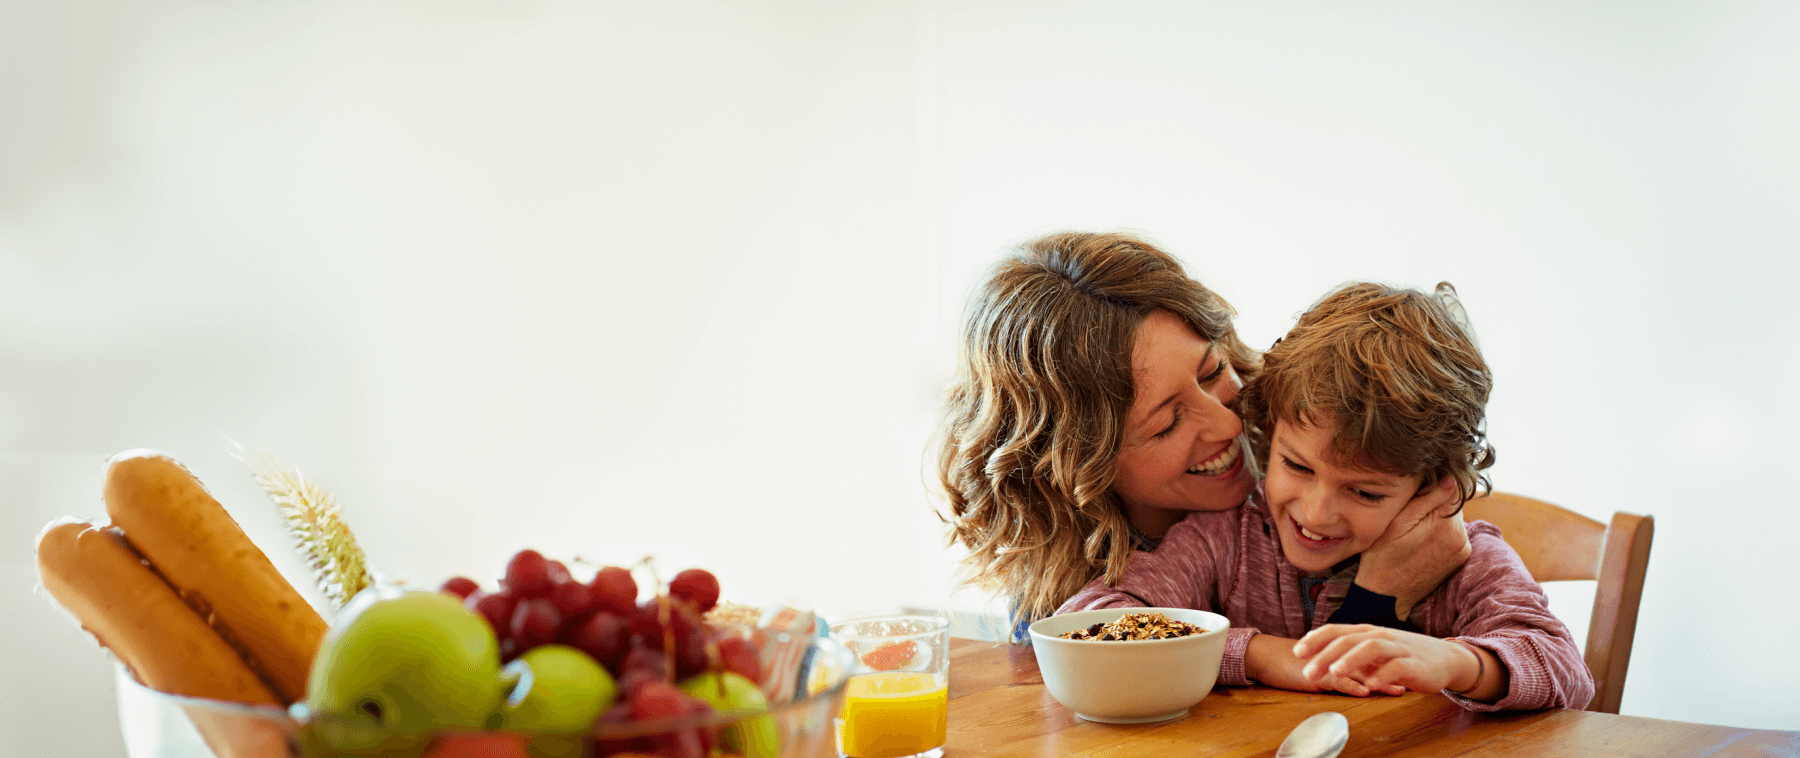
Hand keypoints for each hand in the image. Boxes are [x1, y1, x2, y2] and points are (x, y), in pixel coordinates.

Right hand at [1246, 634, 1404, 697]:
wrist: (1267, 656)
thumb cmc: (1293, 661)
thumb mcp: (1320, 663)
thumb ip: (1338, 665)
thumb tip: (1358, 673)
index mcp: (1339, 651)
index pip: (1370, 656)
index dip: (1388, 663)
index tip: (1407, 671)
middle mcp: (1337, 655)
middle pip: (1371, 664)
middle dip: (1391, 673)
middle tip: (1411, 681)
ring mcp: (1327, 664)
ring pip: (1359, 673)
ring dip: (1379, 682)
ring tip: (1396, 689)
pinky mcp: (1316, 674)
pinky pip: (1336, 680)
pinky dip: (1351, 685)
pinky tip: (1364, 691)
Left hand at [1293, 624, 1495, 699]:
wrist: (1445, 658)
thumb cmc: (1404, 656)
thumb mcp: (1375, 651)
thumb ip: (1352, 652)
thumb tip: (1321, 658)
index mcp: (1367, 632)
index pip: (1336, 630)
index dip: (1315, 639)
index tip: (1297, 652)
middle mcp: (1381, 636)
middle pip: (1349, 639)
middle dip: (1326, 654)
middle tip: (1309, 671)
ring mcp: (1398, 648)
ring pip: (1372, 647)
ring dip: (1351, 659)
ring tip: (1335, 673)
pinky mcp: (1414, 664)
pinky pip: (1397, 667)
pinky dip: (1383, 675)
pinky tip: (1371, 685)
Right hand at [1354, 476, 1468, 619]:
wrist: (1386, 594)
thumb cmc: (1383, 556)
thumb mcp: (1397, 522)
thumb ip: (1426, 500)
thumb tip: (1451, 479)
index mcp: (1446, 525)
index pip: (1451, 489)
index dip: (1433, 486)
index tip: (1416, 493)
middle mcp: (1461, 537)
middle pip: (1452, 504)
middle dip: (1434, 503)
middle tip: (1409, 513)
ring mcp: (1462, 550)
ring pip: (1452, 519)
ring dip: (1437, 518)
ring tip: (1412, 529)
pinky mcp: (1459, 559)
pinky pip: (1453, 534)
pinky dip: (1440, 532)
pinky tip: (1420, 540)